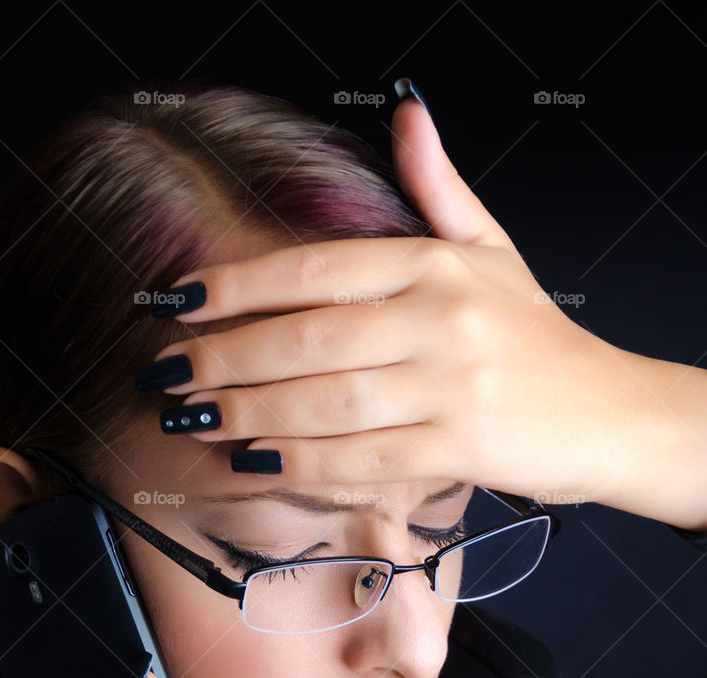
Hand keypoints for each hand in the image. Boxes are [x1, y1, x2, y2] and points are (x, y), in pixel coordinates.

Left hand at [150, 93, 644, 509]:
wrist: (609, 412)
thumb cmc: (535, 335)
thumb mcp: (492, 249)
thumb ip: (439, 188)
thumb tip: (405, 113)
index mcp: (435, 264)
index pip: (317, 268)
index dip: (239, 284)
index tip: (180, 301)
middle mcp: (441, 318)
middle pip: (308, 338)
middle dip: (226, 358)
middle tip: (167, 372)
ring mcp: (453, 385)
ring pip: (328, 401)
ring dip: (249, 413)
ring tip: (194, 418)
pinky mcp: (462, 448)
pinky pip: (363, 459)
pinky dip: (303, 464)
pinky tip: (256, 462)